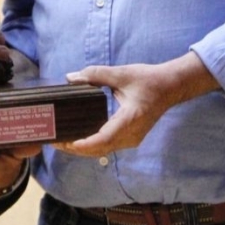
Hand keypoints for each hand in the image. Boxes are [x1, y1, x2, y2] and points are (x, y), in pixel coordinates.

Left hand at [53, 53, 218, 156]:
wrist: (170, 87)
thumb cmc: (148, 79)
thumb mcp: (121, 73)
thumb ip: (95, 75)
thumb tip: (71, 77)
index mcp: (129, 120)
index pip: (104, 139)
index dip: (84, 144)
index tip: (66, 142)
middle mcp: (131, 135)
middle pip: (100, 149)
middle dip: (76, 148)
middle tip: (54, 141)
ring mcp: (132, 139)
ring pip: (103, 150)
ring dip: (83, 149)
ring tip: (62, 140)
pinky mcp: (130, 138)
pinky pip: (108, 146)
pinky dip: (92, 145)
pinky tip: (78, 138)